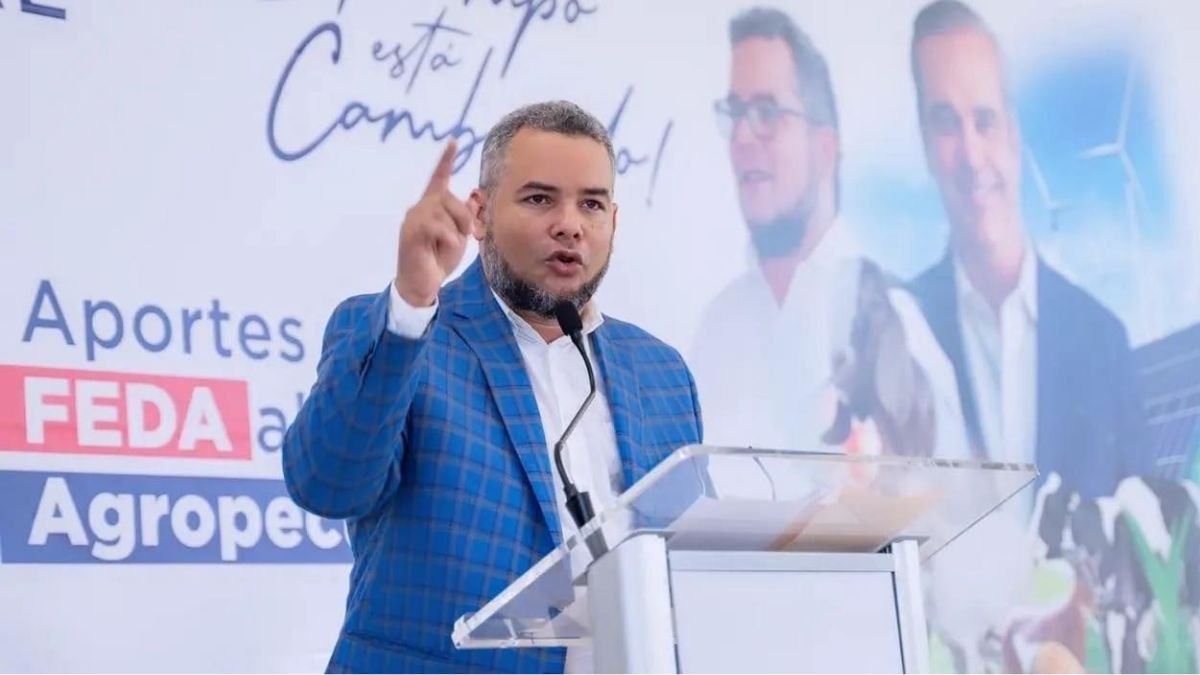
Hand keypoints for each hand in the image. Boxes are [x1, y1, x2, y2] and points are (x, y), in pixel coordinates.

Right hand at [394, 141, 473, 306]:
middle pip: (447, 197)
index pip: (438, 178)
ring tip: (452, 244)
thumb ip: (464, 217)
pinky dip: (448, 237)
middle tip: (468, 234)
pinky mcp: (410, 232)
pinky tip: (447, 247)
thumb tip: (472, 201)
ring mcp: (413, 219)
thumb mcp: (458, 235)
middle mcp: (420, 208)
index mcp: (431, 206)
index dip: (446, 160)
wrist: (423, 283)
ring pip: (442, 209)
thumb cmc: (439, 258)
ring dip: (456, 228)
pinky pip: (435, 225)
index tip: (454, 142)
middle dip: (463, 216)